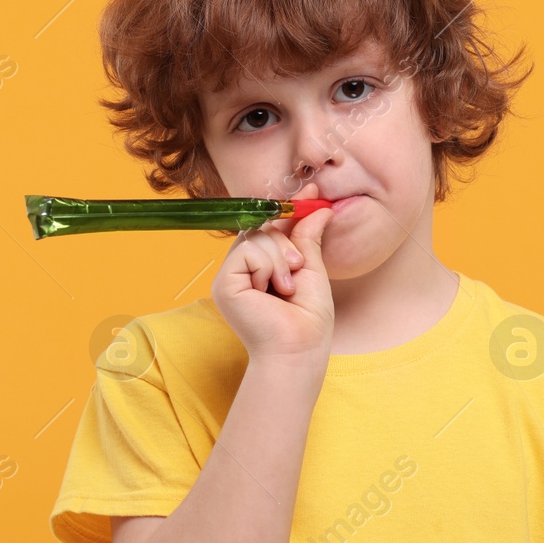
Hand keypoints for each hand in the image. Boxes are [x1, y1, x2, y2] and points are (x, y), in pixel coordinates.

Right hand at [210, 181, 334, 366]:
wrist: (300, 349)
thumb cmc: (308, 320)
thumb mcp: (312, 269)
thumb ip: (307, 237)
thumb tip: (319, 206)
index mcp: (260, 267)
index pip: (269, 227)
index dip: (288, 209)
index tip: (314, 192)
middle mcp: (242, 270)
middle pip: (261, 227)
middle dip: (286, 240)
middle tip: (299, 268)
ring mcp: (230, 276)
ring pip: (256, 236)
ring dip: (281, 257)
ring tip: (288, 286)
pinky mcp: (224, 284)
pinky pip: (248, 250)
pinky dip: (269, 265)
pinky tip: (275, 290)